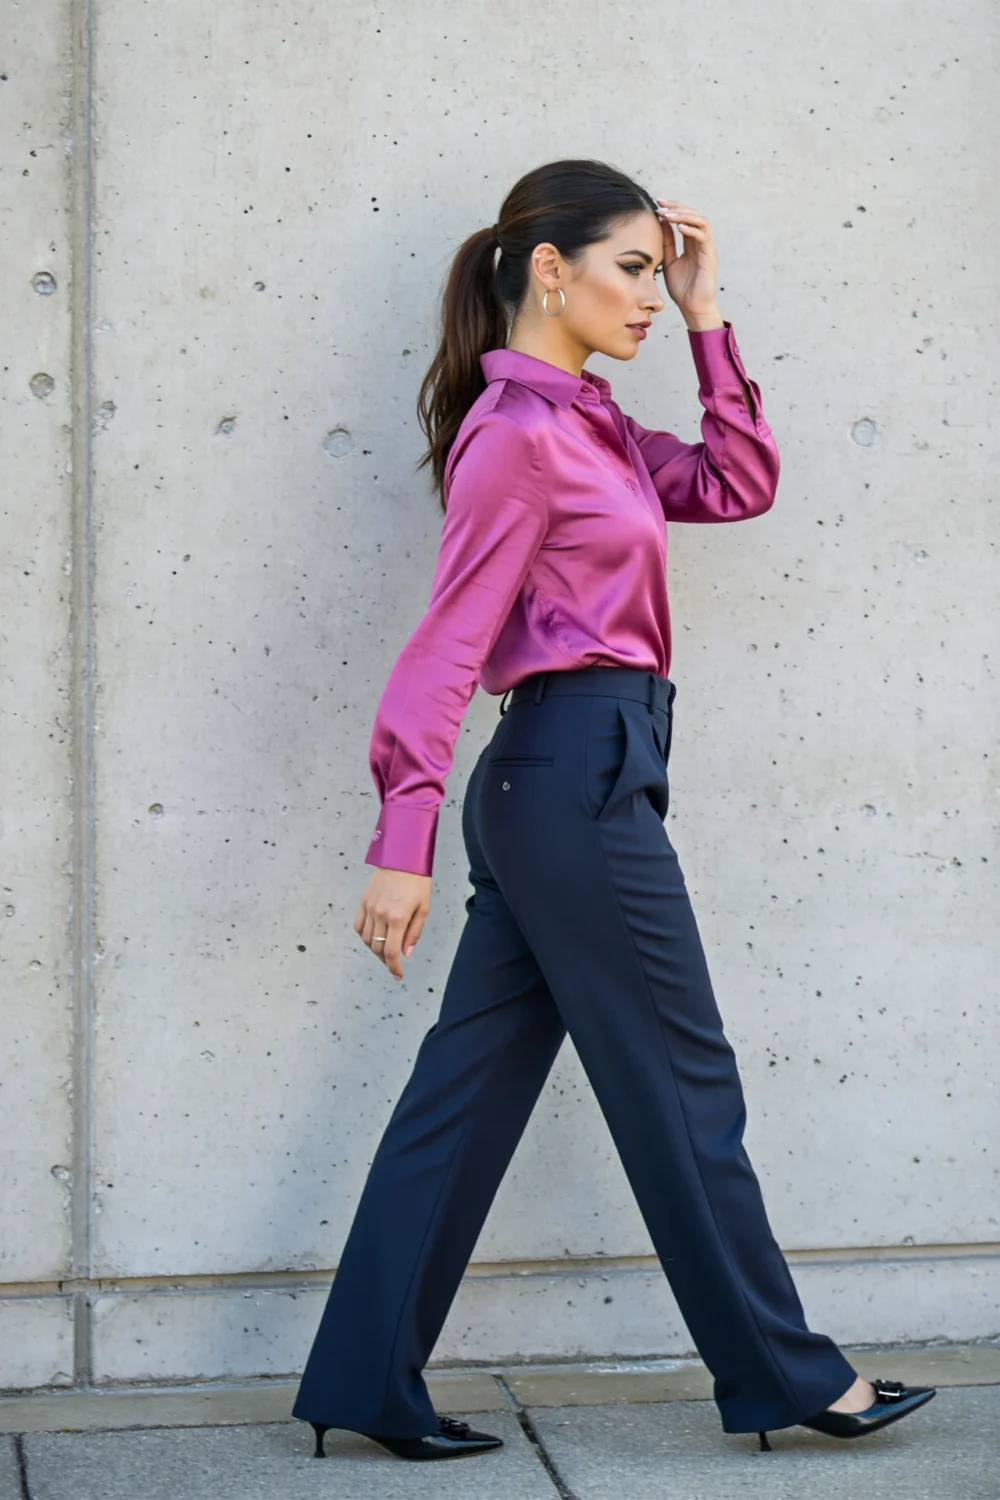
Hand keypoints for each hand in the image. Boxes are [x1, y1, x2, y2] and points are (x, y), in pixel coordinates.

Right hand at [355, 866, 431, 979]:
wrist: (401, 856)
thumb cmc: (417, 880)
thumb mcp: (424, 907)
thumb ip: (414, 932)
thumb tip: (406, 953)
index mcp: (398, 918)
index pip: (391, 952)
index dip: (394, 968)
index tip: (398, 975)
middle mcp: (380, 915)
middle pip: (377, 948)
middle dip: (386, 960)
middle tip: (394, 963)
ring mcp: (369, 908)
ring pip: (366, 939)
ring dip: (375, 949)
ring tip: (385, 950)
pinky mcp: (363, 901)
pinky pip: (358, 926)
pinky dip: (364, 936)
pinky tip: (373, 937)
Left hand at [654, 199, 720, 325]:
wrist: (692, 308)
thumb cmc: (682, 289)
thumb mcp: (669, 261)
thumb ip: (667, 243)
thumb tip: (661, 222)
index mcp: (691, 243)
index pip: (684, 217)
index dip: (673, 208)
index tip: (657, 203)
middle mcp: (701, 242)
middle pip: (693, 214)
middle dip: (677, 207)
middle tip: (660, 205)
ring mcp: (707, 248)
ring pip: (700, 221)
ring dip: (683, 215)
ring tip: (667, 215)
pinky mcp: (710, 256)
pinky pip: (703, 236)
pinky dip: (691, 229)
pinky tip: (678, 227)